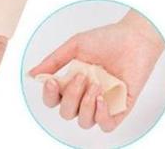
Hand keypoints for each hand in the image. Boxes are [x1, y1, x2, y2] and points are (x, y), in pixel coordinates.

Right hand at [29, 11, 164, 131]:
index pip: (53, 99)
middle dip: (70, 96)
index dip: (48, 95)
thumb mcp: (74, 46)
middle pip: (66, 112)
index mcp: (71, 81)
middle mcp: (84, 95)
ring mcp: (103, 104)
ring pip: (84, 122)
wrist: (133, 39)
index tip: (51, 81)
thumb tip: (31, 74)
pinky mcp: (121, 109)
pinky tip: (102, 98)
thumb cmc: (105, 39)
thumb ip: (53, 61)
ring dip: (86, 104)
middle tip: (81, 77)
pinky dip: (101, 115)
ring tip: (96, 84)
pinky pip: (106, 126)